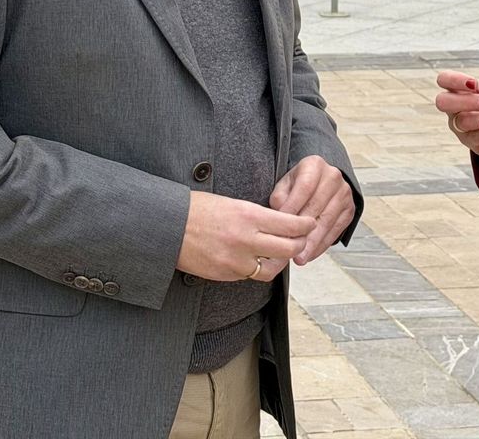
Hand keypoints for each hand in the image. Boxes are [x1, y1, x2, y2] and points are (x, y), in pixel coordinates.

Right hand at [177, 192, 316, 282]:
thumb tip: (277, 221)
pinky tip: (258, 260)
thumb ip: (255, 214)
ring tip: (282, 254)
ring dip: (280, 262)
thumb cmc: (195, 209)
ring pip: (272, 269)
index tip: (310, 223)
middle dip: (299, 244)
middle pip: (287, 249)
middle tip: (302, 239)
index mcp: (248, 215)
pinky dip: (258, 269)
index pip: (289, 224)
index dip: (305, 225)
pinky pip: (250, 276)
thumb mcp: (230, 202)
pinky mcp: (225, 275)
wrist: (167, 227)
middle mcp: (245, 239)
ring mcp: (235, 261)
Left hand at [269, 155, 354, 265]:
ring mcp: (344, 194)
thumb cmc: (298, 183)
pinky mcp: (349, 210)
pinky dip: (322, 245)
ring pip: (327, 221)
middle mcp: (333, 177)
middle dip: (302, 230)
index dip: (293, 206)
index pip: (305, 186)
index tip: (281, 225)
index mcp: (315, 165)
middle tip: (289, 248)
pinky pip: (336, 230)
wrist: (319, 181)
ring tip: (300, 258)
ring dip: (313, 242)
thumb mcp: (285, 183)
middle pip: (317, 206)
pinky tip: (311, 254)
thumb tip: (281, 214)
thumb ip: (280, 196)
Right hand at [434, 70, 478, 159]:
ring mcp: (458, 125)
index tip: (474, 83)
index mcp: (457, 89)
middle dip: (466, 101)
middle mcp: (453, 108)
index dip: (454, 80)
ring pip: (460, 121)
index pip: (444, 79)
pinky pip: (473, 137)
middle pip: (443, 102)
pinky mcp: (468, 140)